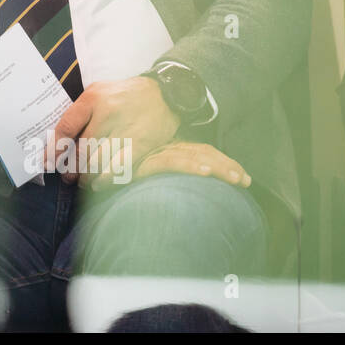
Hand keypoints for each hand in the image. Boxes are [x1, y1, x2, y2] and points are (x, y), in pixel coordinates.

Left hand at [46, 76, 179, 184]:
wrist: (165, 94)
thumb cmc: (124, 95)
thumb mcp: (98, 91)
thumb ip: (80, 112)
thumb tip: (59, 140)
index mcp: (92, 99)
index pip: (66, 127)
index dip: (53, 148)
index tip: (47, 161)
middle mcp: (106, 114)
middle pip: (80, 150)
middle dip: (69, 168)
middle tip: (66, 175)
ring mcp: (124, 130)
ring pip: (97, 162)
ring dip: (84, 177)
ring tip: (81, 180)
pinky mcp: (140, 145)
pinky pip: (118, 168)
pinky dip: (105, 179)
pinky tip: (98, 183)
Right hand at [134, 141, 251, 188]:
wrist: (99, 180)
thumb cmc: (123, 184)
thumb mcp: (152, 180)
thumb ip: (169, 180)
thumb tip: (195, 196)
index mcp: (167, 151)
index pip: (200, 152)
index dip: (223, 163)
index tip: (242, 177)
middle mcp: (163, 149)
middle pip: (201, 153)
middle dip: (226, 165)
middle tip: (245, 180)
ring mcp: (154, 154)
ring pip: (192, 156)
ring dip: (217, 167)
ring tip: (236, 178)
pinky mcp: (144, 163)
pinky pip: (171, 162)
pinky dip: (190, 166)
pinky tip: (206, 172)